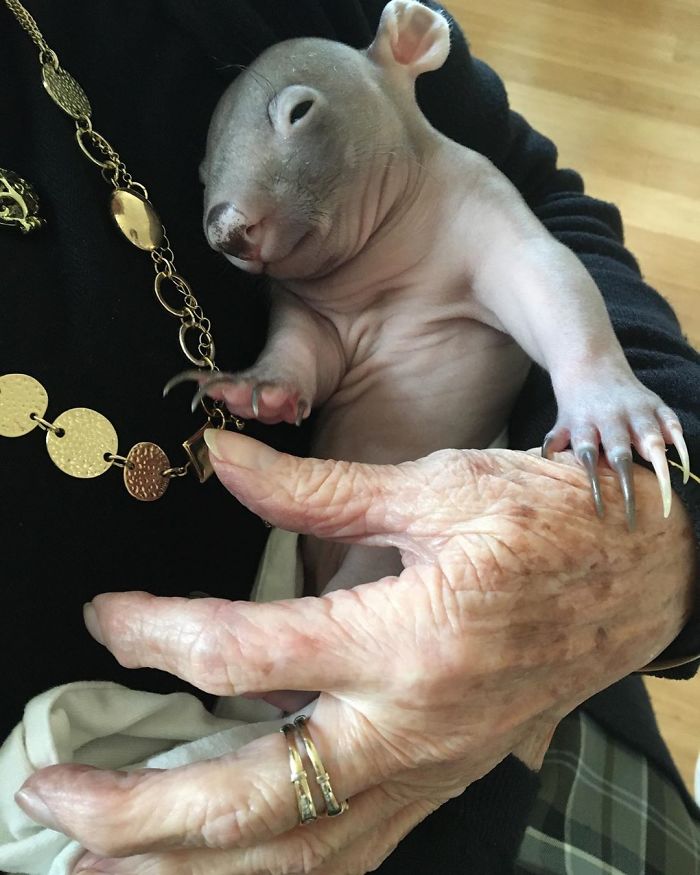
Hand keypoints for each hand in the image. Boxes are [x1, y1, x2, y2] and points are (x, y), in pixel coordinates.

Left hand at [16, 433, 694, 873]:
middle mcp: (411, 724)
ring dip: (190, 872)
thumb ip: (317, 488)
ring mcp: (428, 768)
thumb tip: (221, 461)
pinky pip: (350, 854)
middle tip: (46, 801)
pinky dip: (274, 873)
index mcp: (408, 636)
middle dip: (136, 815)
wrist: (639, 576)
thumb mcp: (436, 486)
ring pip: (296, 856)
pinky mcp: (439, 780)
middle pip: (252, 798)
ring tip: (99, 873)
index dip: (157, 633)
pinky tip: (223, 869)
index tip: (106, 616)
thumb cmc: (547, 520)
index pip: (245, 653)